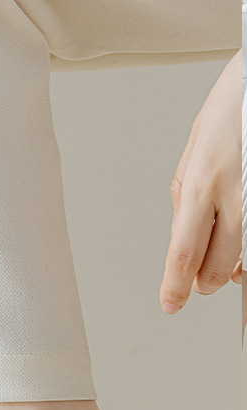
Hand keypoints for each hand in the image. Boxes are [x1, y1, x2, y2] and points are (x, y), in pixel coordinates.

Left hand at [160, 51, 241, 325]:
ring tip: (225, 261)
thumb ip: (186, 197)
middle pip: (214, 266)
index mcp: (200, 184)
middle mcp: (231, 193)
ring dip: (231, 267)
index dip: (176, 286)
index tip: (171, 303)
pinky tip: (243, 241)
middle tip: (201, 282)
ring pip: (242, 259)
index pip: (183, 254)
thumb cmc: (236, 105)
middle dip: (205, 281)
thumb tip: (180, 236)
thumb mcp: (195, 151)